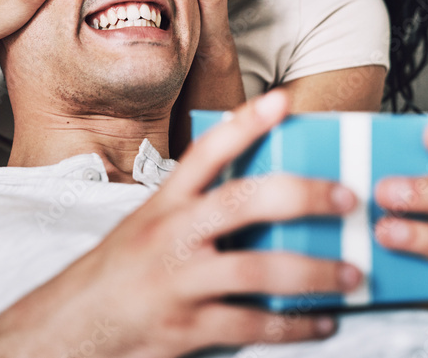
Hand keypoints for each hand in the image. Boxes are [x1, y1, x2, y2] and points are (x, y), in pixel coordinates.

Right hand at [0, 91, 362, 357]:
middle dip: (302, 196)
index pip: (206, 152)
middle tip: (345, 197)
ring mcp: (180, 281)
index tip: (281, 101)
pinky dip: (297, 325)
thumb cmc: (119, 270)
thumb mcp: (148, 225)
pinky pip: (254, 325)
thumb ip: (196, 209)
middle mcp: (172, 235)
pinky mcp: (188, 327)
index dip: (245, 124)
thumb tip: (265, 198)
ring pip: (259, 270)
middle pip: (244, 202)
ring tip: (353, 272)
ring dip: (315, 272)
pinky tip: (323, 321)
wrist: (74, 324)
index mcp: (163, 204)